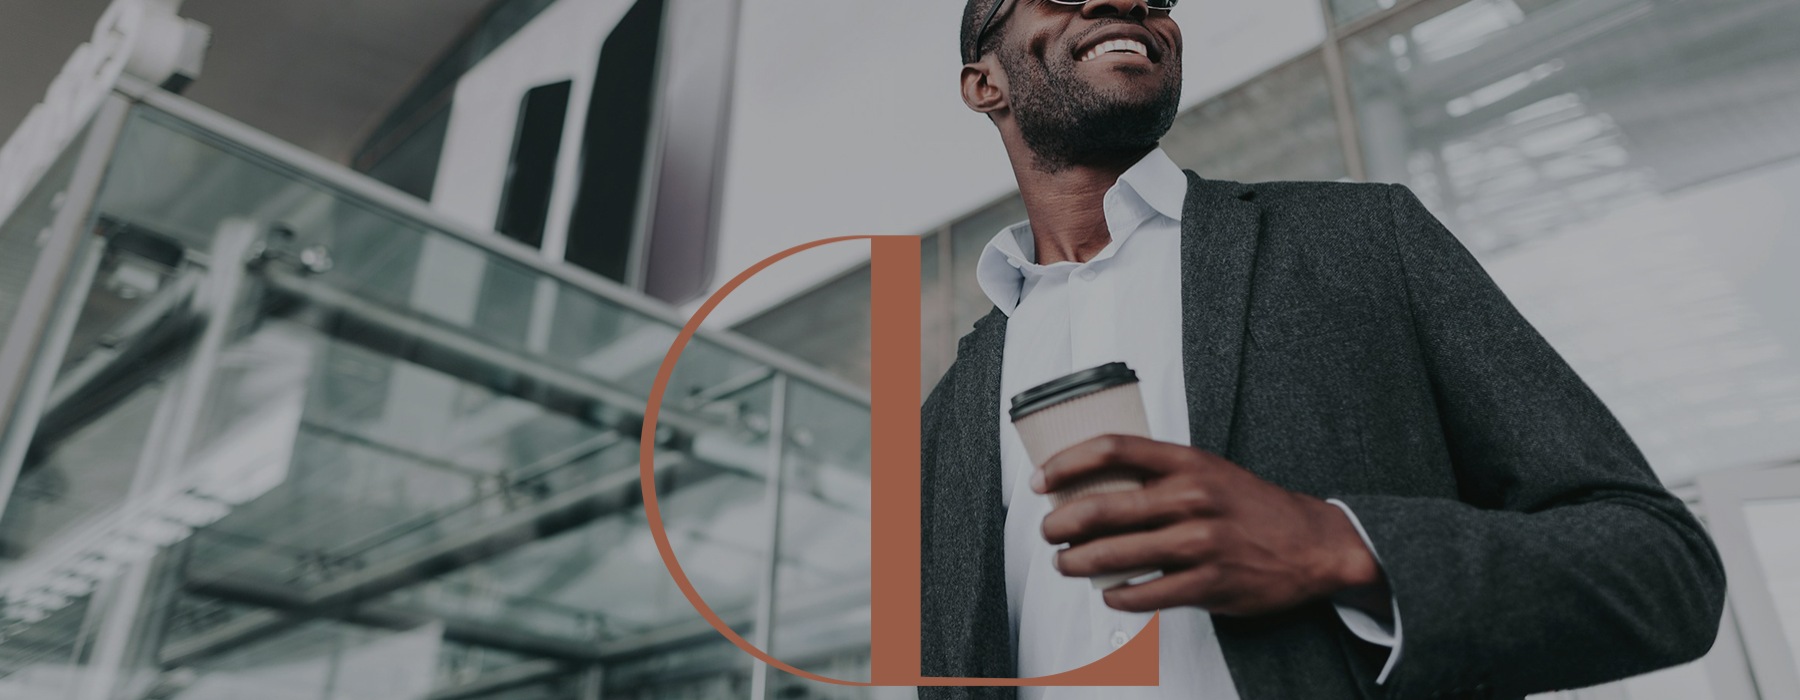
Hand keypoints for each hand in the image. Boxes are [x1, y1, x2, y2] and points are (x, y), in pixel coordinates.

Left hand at [1035, 435, 1386, 615]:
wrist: (1314, 543)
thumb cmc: (1249, 505)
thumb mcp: (1207, 470)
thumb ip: (1158, 474)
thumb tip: (1092, 486)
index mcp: (1188, 461)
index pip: (1113, 449)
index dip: (1067, 463)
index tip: (1041, 480)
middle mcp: (1192, 498)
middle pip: (1102, 508)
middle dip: (1061, 524)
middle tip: (1049, 531)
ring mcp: (1201, 543)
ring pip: (1115, 556)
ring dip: (1077, 563)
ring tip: (1066, 564)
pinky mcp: (1210, 583)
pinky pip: (1145, 594)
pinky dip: (1117, 596)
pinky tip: (1109, 593)